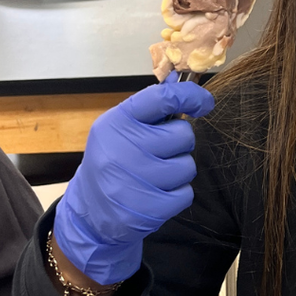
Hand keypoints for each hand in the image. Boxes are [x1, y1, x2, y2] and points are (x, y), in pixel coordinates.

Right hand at [52, 79, 214, 284]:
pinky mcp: (148, 209)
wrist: (91, 211)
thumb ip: (150, 108)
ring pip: (188, 166)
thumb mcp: (120, 128)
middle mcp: (123, 149)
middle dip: (179, 143)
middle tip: (159, 152)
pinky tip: (156, 194)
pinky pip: (186, 193)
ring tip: (155, 175)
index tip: (203, 102)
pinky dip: (176, 194)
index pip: (162, 98)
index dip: (190, 96)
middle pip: (184, 135)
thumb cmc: (114, 161)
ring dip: (178, 171)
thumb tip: (183, 84)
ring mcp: (135, 181)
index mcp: (117, 123)